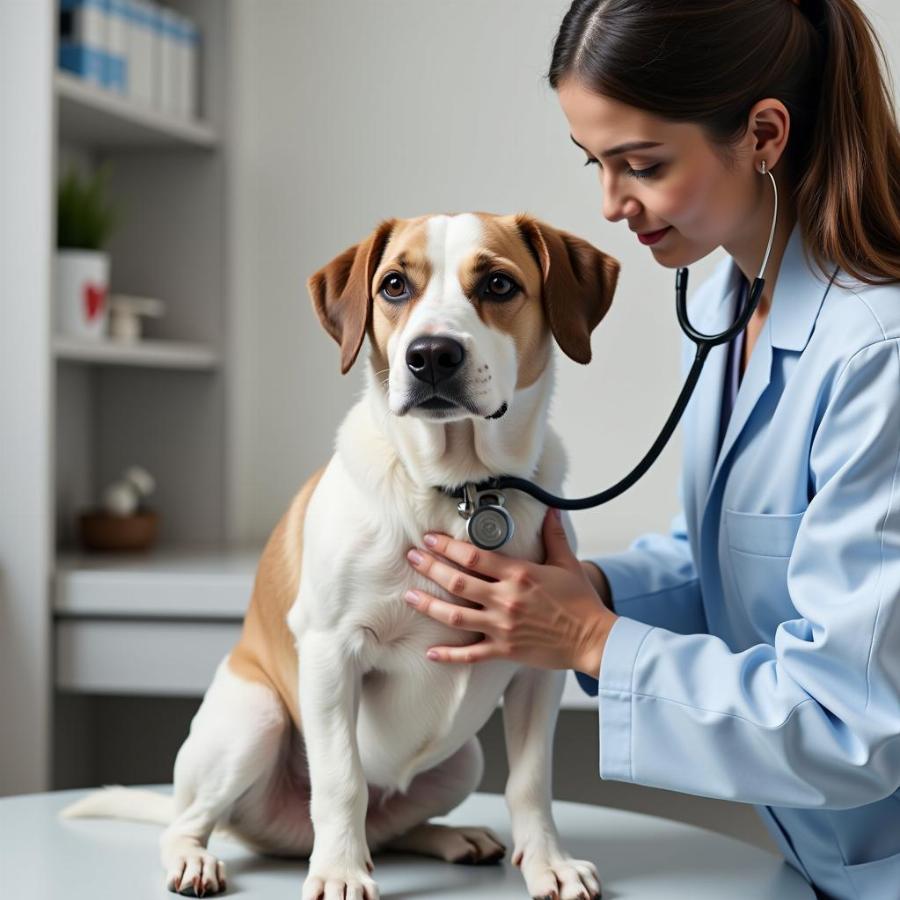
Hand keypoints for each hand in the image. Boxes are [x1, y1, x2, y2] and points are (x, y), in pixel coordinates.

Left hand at [403, 508, 617, 676]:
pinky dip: (449, 654)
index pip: (473, 557)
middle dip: (430, 568)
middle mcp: (505, 599)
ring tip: (409, 596)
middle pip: (457, 582)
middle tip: (412, 558)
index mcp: (519, 575)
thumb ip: (553, 536)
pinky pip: (470, 654)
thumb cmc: (581, 602)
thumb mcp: (567, 563)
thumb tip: (551, 510)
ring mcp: (502, 627)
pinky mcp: (505, 650)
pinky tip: (430, 651)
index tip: (430, 539)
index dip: (447, 547)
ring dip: (429, 605)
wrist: (594, 639)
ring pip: (456, 616)